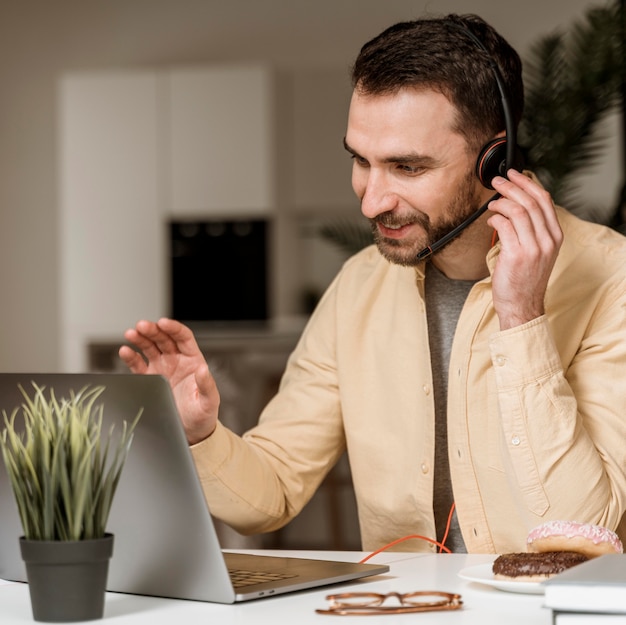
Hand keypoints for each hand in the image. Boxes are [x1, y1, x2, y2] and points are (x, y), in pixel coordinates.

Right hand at [119, 318, 219, 443]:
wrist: (190, 432)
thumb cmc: (203, 415)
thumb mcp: (209, 401)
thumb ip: (207, 385)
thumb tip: (204, 368)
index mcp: (193, 360)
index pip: (183, 338)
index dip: (173, 328)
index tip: (162, 323)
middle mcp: (177, 360)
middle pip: (164, 339)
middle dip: (152, 330)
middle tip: (141, 326)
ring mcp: (162, 368)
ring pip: (150, 347)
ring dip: (140, 339)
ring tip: (130, 333)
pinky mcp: (150, 379)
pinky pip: (138, 364)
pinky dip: (131, 357)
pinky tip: (125, 351)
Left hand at [488, 170, 562, 329]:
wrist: (522, 305)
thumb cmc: (525, 280)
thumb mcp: (539, 252)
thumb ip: (533, 230)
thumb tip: (517, 206)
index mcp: (555, 236)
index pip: (544, 200)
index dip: (528, 183)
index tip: (515, 174)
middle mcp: (547, 240)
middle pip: (530, 201)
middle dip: (511, 186)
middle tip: (497, 181)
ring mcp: (533, 247)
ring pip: (517, 211)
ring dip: (500, 202)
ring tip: (491, 204)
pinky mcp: (516, 254)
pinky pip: (504, 225)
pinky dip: (494, 218)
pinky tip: (490, 221)